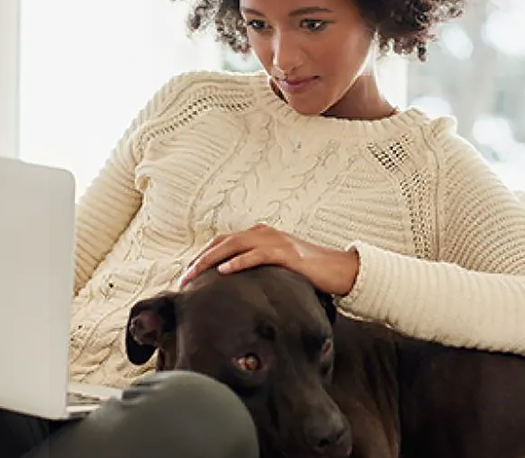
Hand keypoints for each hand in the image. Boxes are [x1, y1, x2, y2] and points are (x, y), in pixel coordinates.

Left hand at [178, 224, 359, 294]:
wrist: (341, 270)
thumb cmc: (309, 273)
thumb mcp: (277, 269)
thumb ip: (258, 271)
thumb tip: (235, 289)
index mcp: (260, 236)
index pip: (223, 242)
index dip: (202, 256)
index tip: (186, 274)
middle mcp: (264, 233)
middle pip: (222, 242)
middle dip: (200, 259)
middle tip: (183, 278)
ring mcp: (275, 241)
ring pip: (234, 245)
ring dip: (211, 260)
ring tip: (194, 274)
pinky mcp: (287, 253)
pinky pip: (257, 255)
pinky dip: (238, 261)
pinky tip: (224, 271)